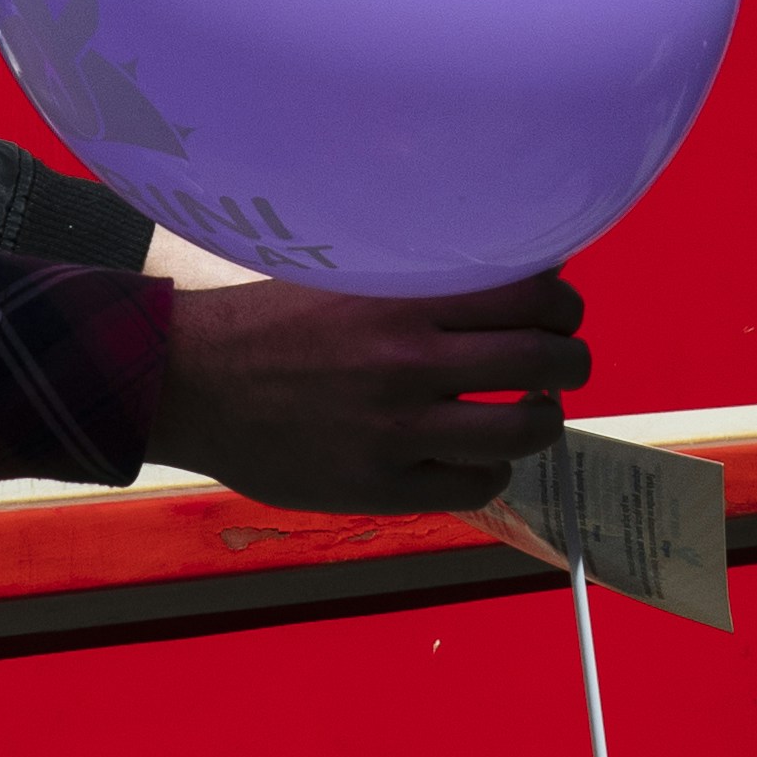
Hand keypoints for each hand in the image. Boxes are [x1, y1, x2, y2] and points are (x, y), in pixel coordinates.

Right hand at [140, 248, 579, 515]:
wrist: (188, 383)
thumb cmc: (265, 323)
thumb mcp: (342, 275)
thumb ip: (416, 277)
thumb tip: (502, 270)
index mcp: (402, 298)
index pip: (529, 293)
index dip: (561, 304)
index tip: (557, 313)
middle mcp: (409, 361)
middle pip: (544, 361)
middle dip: (568, 362)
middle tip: (558, 363)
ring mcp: (398, 430)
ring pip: (524, 430)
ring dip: (541, 421)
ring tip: (529, 414)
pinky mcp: (382, 485)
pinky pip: (478, 484)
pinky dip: (492, 470)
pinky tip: (475, 457)